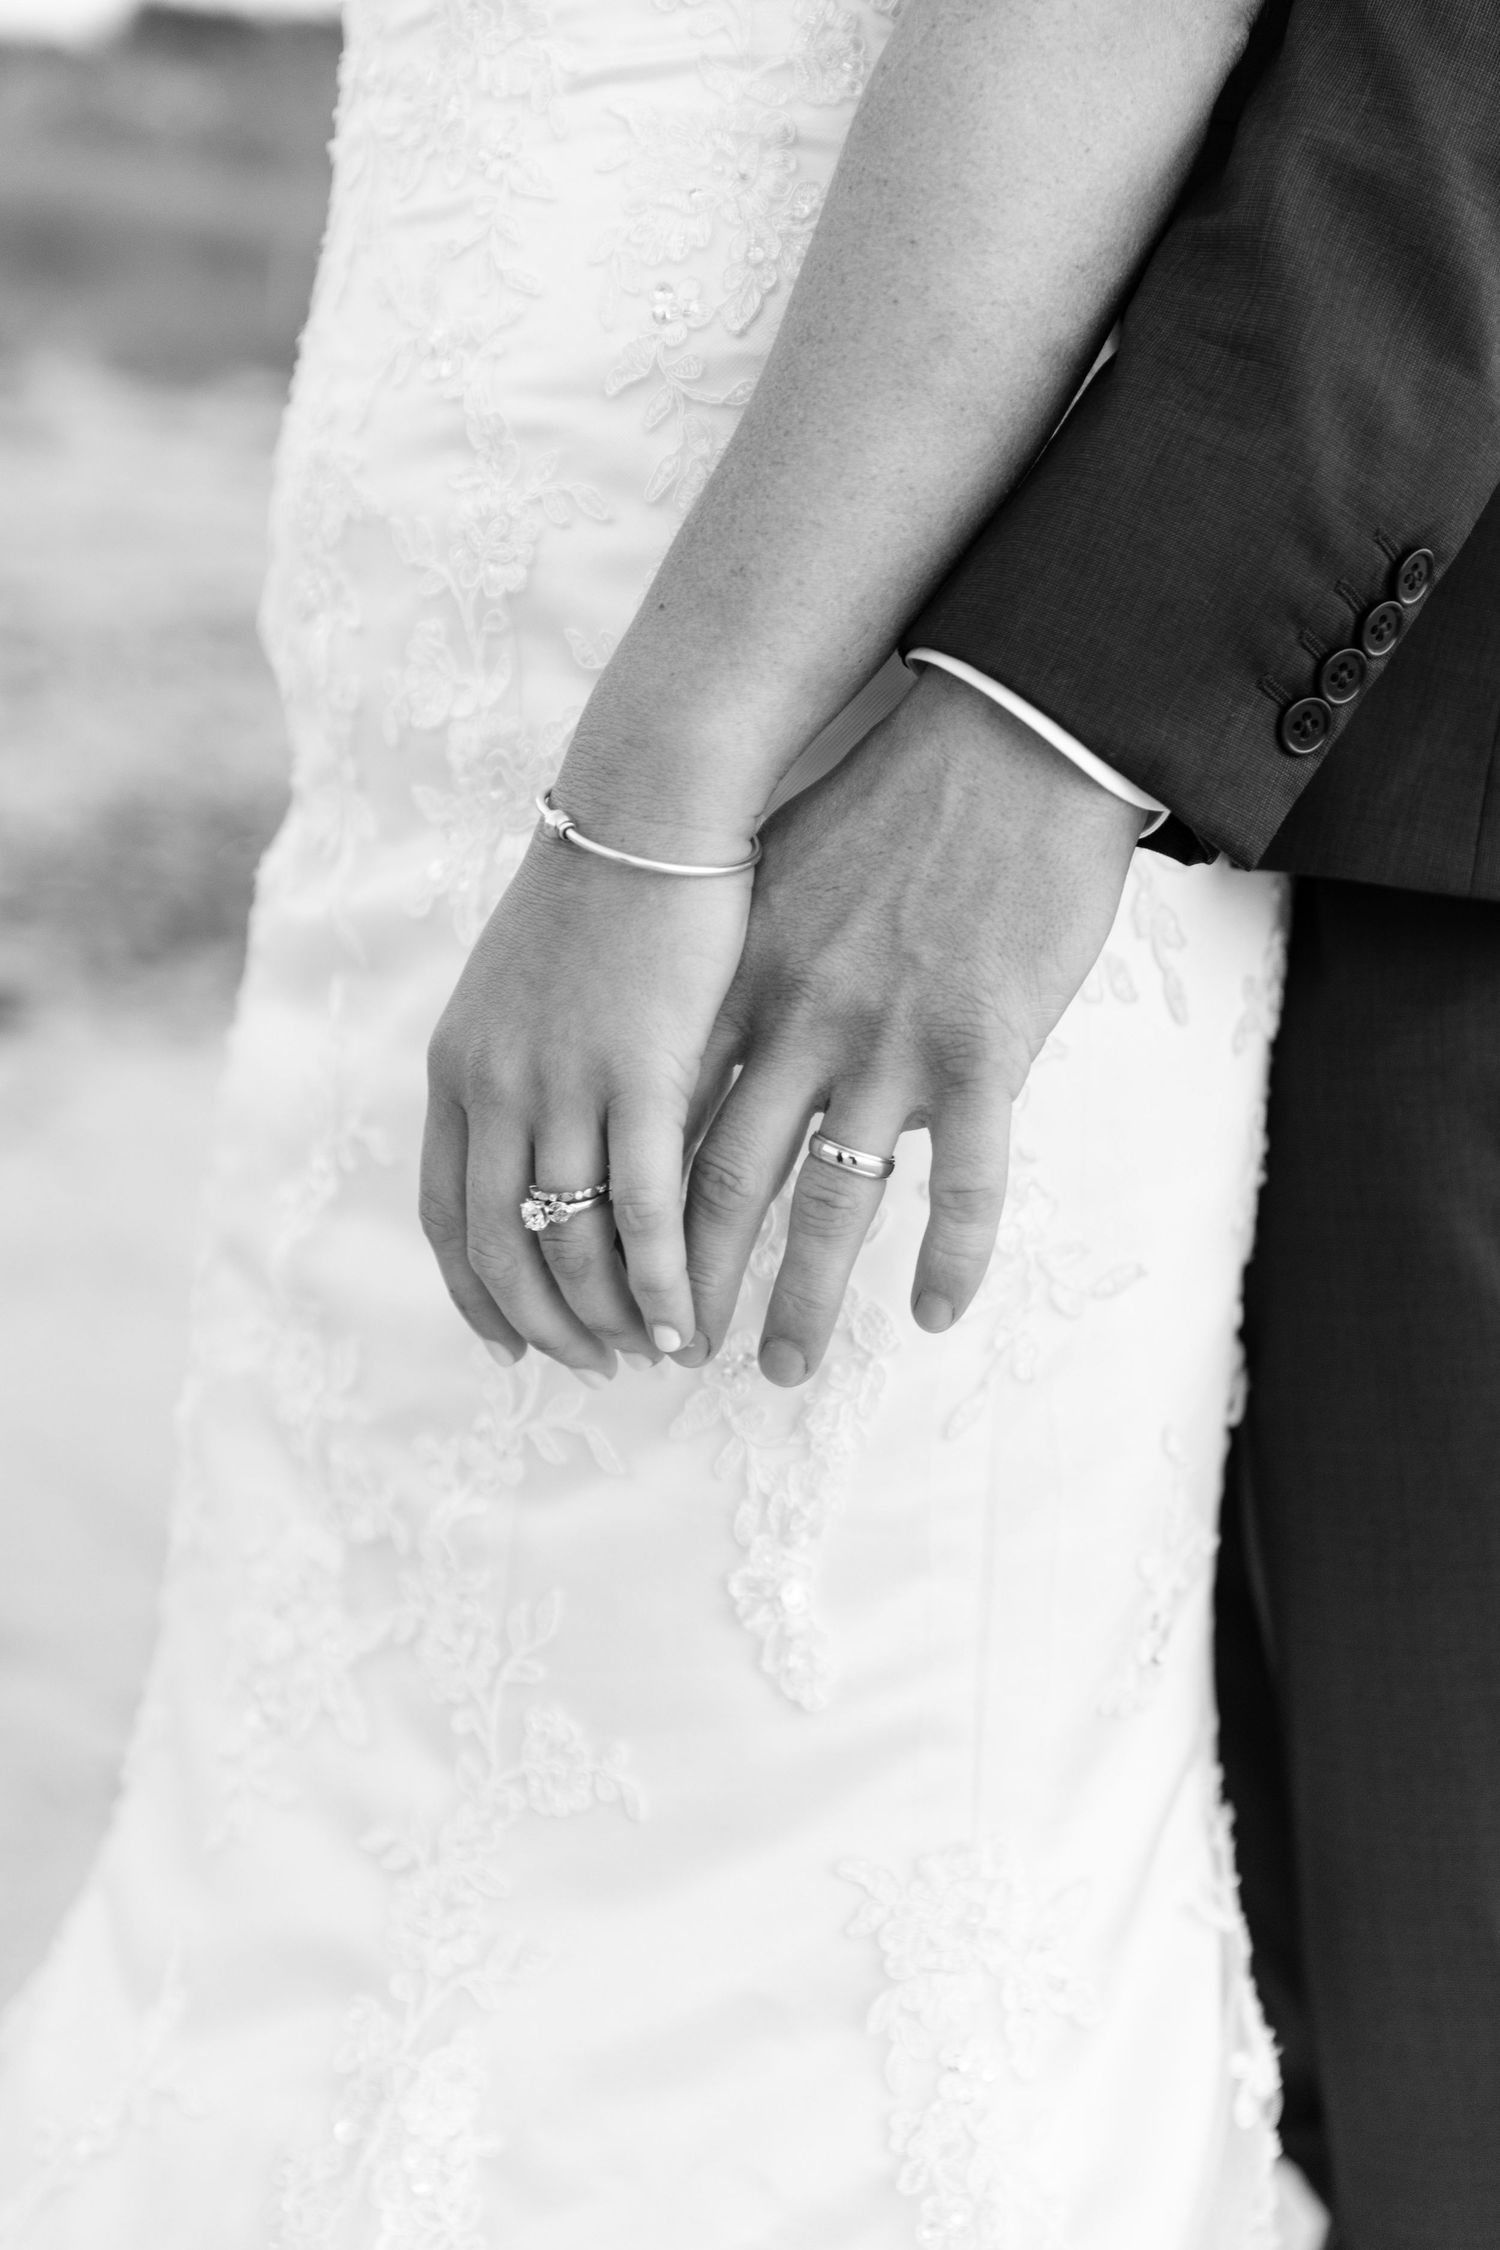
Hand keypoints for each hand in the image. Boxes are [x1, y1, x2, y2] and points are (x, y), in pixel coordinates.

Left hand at [420, 826, 750, 1378]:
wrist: (647, 807)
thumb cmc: (607, 893)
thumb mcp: (530, 987)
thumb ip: (527, 1068)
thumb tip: (548, 1137)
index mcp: (459, 1068)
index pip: (448, 1214)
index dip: (476, 1293)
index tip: (511, 1347)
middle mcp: (494, 1086)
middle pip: (502, 1244)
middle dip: (544, 1324)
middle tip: (592, 1369)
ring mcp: (560, 1082)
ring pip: (570, 1238)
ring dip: (606, 1315)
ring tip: (651, 1354)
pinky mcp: (637, 1071)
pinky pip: (640, 1208)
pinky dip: (658, 1279)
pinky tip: (684, 1316)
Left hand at [683, 666, 1145, 1384]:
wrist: (1003, 741)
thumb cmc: (888, 801)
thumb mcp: (776, 875)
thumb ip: (729, 971)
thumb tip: (684, 1048)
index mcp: (738, 981)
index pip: (659, 1123)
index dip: (625, 1213)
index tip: (606, 1276)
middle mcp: (797, 1021)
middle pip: (721, 1184)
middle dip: (688, 1284)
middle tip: (674, 1354)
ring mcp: (890, 1040)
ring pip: (832, 1205)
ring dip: (803, 1300)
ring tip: (781, 1368)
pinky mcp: (983, 1050)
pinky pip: (966, 1184)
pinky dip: (950, 1258)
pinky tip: (936, 1314)